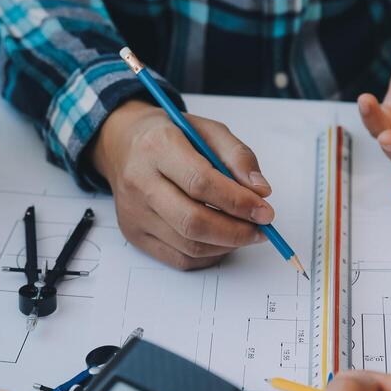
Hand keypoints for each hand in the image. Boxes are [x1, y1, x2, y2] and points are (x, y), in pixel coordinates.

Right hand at [92, 100, 273, 269]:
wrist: (124, 144)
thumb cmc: (171, 136)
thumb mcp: (208, 131)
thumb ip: (238, 157)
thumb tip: (261, 192)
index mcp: (158, 147)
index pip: (201, 183)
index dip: (238, 202)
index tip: (265, 211)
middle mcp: (139, 181)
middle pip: (192, 221)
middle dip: (236, 232)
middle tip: (261, 230)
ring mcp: (134, 212)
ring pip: (188, 245)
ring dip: (226, 245)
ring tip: (244, 232)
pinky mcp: (134, 234)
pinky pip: (179, 259)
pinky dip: (209, 255)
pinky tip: (222, 241)